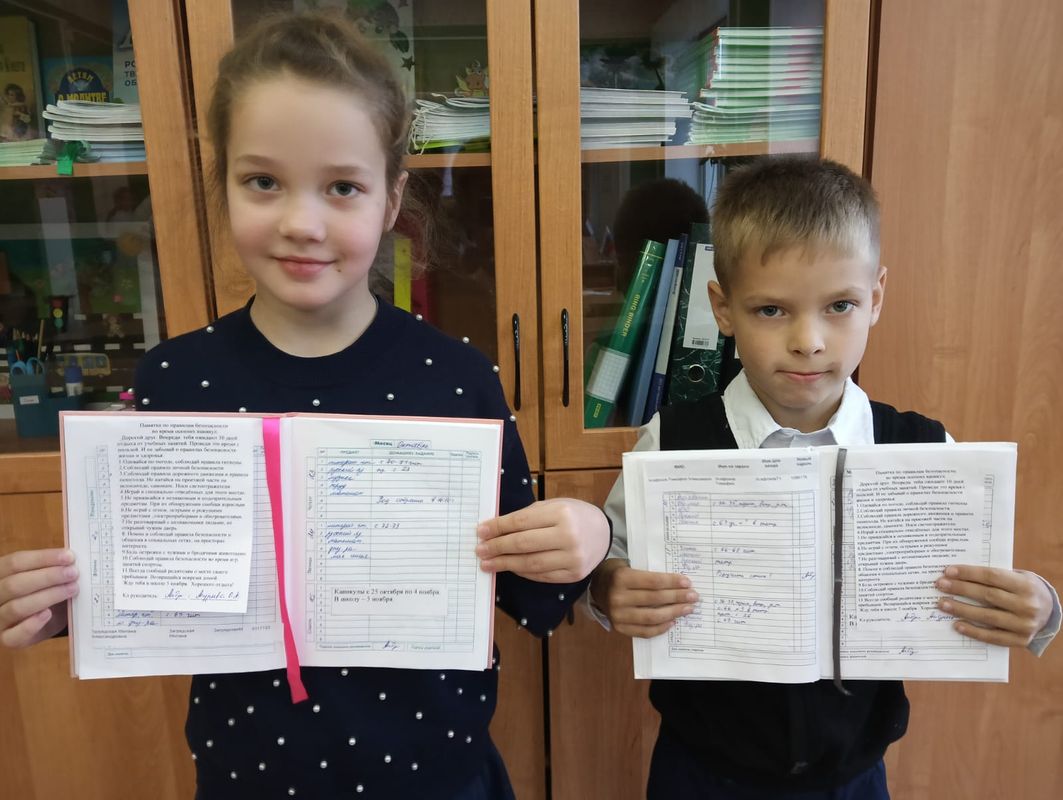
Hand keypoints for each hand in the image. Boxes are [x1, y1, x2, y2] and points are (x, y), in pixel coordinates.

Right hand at [0, 549, 78, 648]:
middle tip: (73, 573)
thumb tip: (71, 557)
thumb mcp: (45, 576)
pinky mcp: (8, 638)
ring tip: (72, 589)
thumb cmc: (46, 590)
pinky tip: (48, 614)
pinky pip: (15, 634)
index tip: (69, 557)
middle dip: (48, 577)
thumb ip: (53, 566)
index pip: (15, 562)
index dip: (43, 558)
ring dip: (48, 597)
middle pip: (15, 584)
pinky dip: (32, 624)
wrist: (46, 619)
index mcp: (0, 573)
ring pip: (17, 607)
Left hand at [476, 498, 609, 582]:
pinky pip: (541, 575)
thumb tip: (494, 529)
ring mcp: (572, 559)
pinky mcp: (573, 575)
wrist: (603, 533)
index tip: (481, 531)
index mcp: (562, 514)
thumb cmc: (573, 515)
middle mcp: (568, 537)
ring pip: (530, 564)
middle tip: (480, 550)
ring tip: (488, 563)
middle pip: (523, 544)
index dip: (498, 527)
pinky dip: (522, 572)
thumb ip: (527, 516)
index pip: (521, 521)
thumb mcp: (553, 506)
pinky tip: (510, 567)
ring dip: (505, 564)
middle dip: (497, 547)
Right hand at [590, 558, 697, 637]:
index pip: (654, 582)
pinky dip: (661, 628)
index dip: (673, 582)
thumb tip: (679, 584)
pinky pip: (645, 631)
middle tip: (693, 596)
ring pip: (652, 617)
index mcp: (622, 578)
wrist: (595, 587)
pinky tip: (672, 622)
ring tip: (687, 609)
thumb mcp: (629, 566)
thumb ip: (649, 575)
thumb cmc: (617, 574)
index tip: (688, 582)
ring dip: (674, 613)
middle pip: (655, 599)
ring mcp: (618, 615)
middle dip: (678, 597)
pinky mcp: (620, 628)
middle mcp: (618, 598)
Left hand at [935, 565, 1052, 647]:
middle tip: (940, 585)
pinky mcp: (1020, 640)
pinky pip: (993, 637)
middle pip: (987, 595)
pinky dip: (973, 631)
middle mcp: (1027, 605)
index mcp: (1025, 585)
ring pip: (987, 616)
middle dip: (960, 589)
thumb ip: (995, 576)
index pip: (992, 576)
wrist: (1051, 613)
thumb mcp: (1018, 577)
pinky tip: (957, 624)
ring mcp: (1024, 625)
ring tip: (943, 603)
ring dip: (961, 609)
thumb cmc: (1025, 590)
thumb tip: (958, 574)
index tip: (948, 571)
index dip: (968, 573)